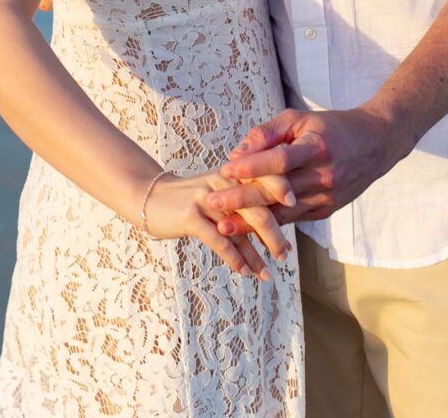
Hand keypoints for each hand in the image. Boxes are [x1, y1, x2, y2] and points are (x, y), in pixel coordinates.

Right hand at [139, 169, 294, 279]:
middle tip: (284, 254)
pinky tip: (244, 272)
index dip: (281, 190)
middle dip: (274, 234)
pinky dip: (235, 259)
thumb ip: (242, 203)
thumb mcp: (217, 194)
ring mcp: (205, 200)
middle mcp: (221, 183)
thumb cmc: (189, 199)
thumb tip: (275, 229)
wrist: (149, 197)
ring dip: (257, 255)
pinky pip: (219, 241)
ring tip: (267, 274)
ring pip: (241, 228)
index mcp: (230, 174)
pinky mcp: (190, 216)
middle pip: (258, 208)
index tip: (297, 208)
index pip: (263, 179)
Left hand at [205, 105, 413, 228]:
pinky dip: (270, 225)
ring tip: (221, 226)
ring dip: (251, 222)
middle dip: (241, 200)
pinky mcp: (327, 211)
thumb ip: (267, 133)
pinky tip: (246, 230)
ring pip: (284, 213)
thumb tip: (237, 153)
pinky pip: (293, 219)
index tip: (225, 169)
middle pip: (277, 192)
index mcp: (317, 148)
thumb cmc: (331, 127)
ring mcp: (327, 197)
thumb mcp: (300, 119)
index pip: (280, 160)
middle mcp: (324, 175)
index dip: (253, 166)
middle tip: (211, 203)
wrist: (376, 145)